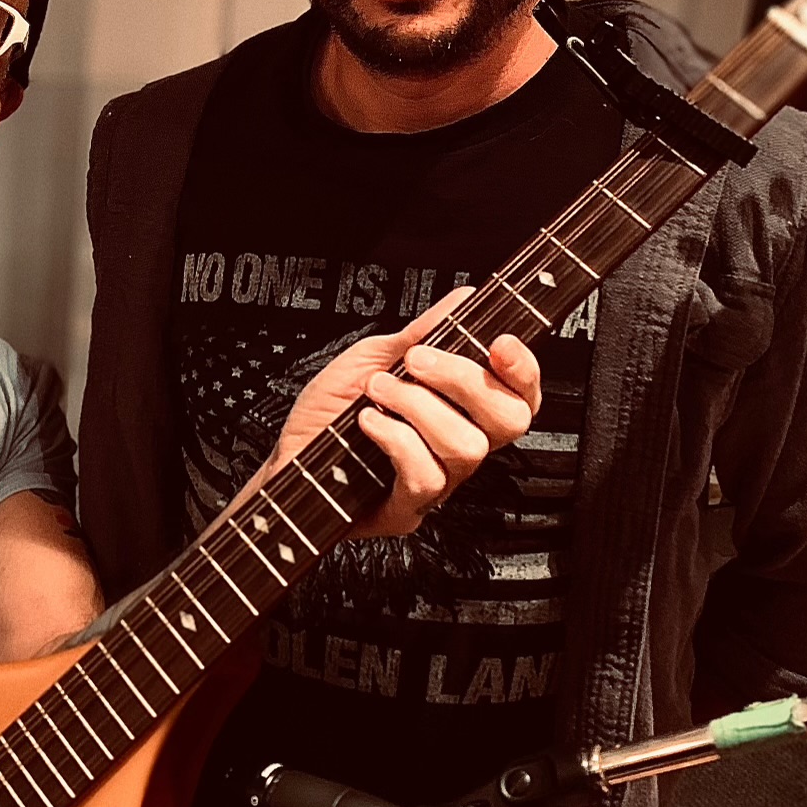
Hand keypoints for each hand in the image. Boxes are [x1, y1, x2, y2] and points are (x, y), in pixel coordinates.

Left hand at [263, 287, 540, 538]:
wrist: (284, 457)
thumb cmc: (328, 413)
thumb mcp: (372, 357)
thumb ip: (421, 332)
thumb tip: (463, 297)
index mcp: (462, 410)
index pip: (521, 394)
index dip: (523, 369)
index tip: (498, 342)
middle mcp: (459, 446)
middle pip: (509, 421)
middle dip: (465, 380)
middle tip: (418, 361)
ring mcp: (439, 482)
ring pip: (467, 447)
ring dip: (418, 407)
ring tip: (377, 390)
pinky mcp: (408, 509)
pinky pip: (426, 476)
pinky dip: (396, 438)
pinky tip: (368, 422)